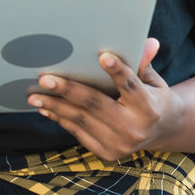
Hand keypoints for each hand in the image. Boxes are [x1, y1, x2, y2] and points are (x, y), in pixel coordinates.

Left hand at [28, 38, 185, 160]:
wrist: (160, 131)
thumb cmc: (152, 96)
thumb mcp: (153, 79)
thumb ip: (144, 62)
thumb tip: (149, 42)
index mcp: (149, 108)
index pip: (131, 86)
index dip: (118, 71)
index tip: (103, 56)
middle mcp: (135, 129)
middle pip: (96, 104)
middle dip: (68, 90)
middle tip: (45, 79)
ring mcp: (119, 144)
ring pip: (81, 120)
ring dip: (55, 106)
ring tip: (35, 95)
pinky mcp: (107, 153)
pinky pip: (78, 132)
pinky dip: (60, 118)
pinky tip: (46, 107)